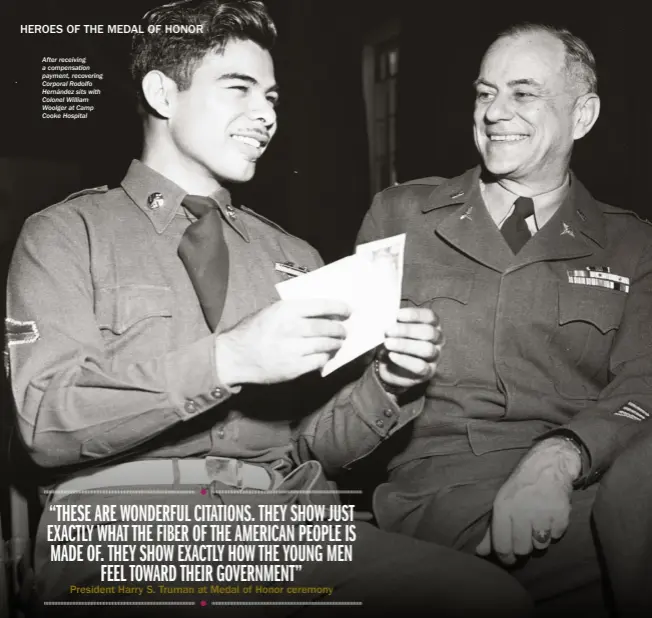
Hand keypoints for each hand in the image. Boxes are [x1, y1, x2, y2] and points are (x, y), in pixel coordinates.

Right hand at [214, 299, 349, 385]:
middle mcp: (291, 328)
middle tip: (344, 330)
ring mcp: (293, 349)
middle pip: (327, 327)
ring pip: (326, 345)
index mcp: (286, 310)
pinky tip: (325, 355)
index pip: (322, 306)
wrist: (234, 356)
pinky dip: (326, 357)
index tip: (348, 310)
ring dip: (336, 344)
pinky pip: (319, 361)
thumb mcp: (271, 311)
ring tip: (338, 342)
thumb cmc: (253, 331)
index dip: (339, 308)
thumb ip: (295, 311)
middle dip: (340, 329)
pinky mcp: (294, 368)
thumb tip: (323, 313)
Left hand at [376, 307, 443, 390]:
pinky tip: (392, 356)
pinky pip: (420, 367)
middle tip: (388, 331)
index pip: (429, 316)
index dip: (414, 315)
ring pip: (427, 349)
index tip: (397, 315)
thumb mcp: (394, 329)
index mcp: (431, 324)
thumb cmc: (394, 340)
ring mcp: (435, 356)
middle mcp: (437, 339)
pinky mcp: (428, 372)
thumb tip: (385, 317)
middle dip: (407, 330)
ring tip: (388, 343)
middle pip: (429, 332)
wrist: (390, 366)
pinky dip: (405, 361)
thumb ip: (394, 323)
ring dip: (405, 345)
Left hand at [475, 437, 581, 564]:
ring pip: (541, 545)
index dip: (505, 557)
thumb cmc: (520, 487)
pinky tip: (550, 516)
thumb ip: (491, 529)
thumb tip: (480, 551)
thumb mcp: (501, 502)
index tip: (509, 559)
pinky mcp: (561, 515)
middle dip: (523, 547)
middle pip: (522, 549)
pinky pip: (557, 536)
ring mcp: (543, 514)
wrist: (548, 465)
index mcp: (502, 507)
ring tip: (537, 522)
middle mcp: (522, 511)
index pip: (502, 546)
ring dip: (539, 539)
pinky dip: (554, 530)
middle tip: (524, 536)